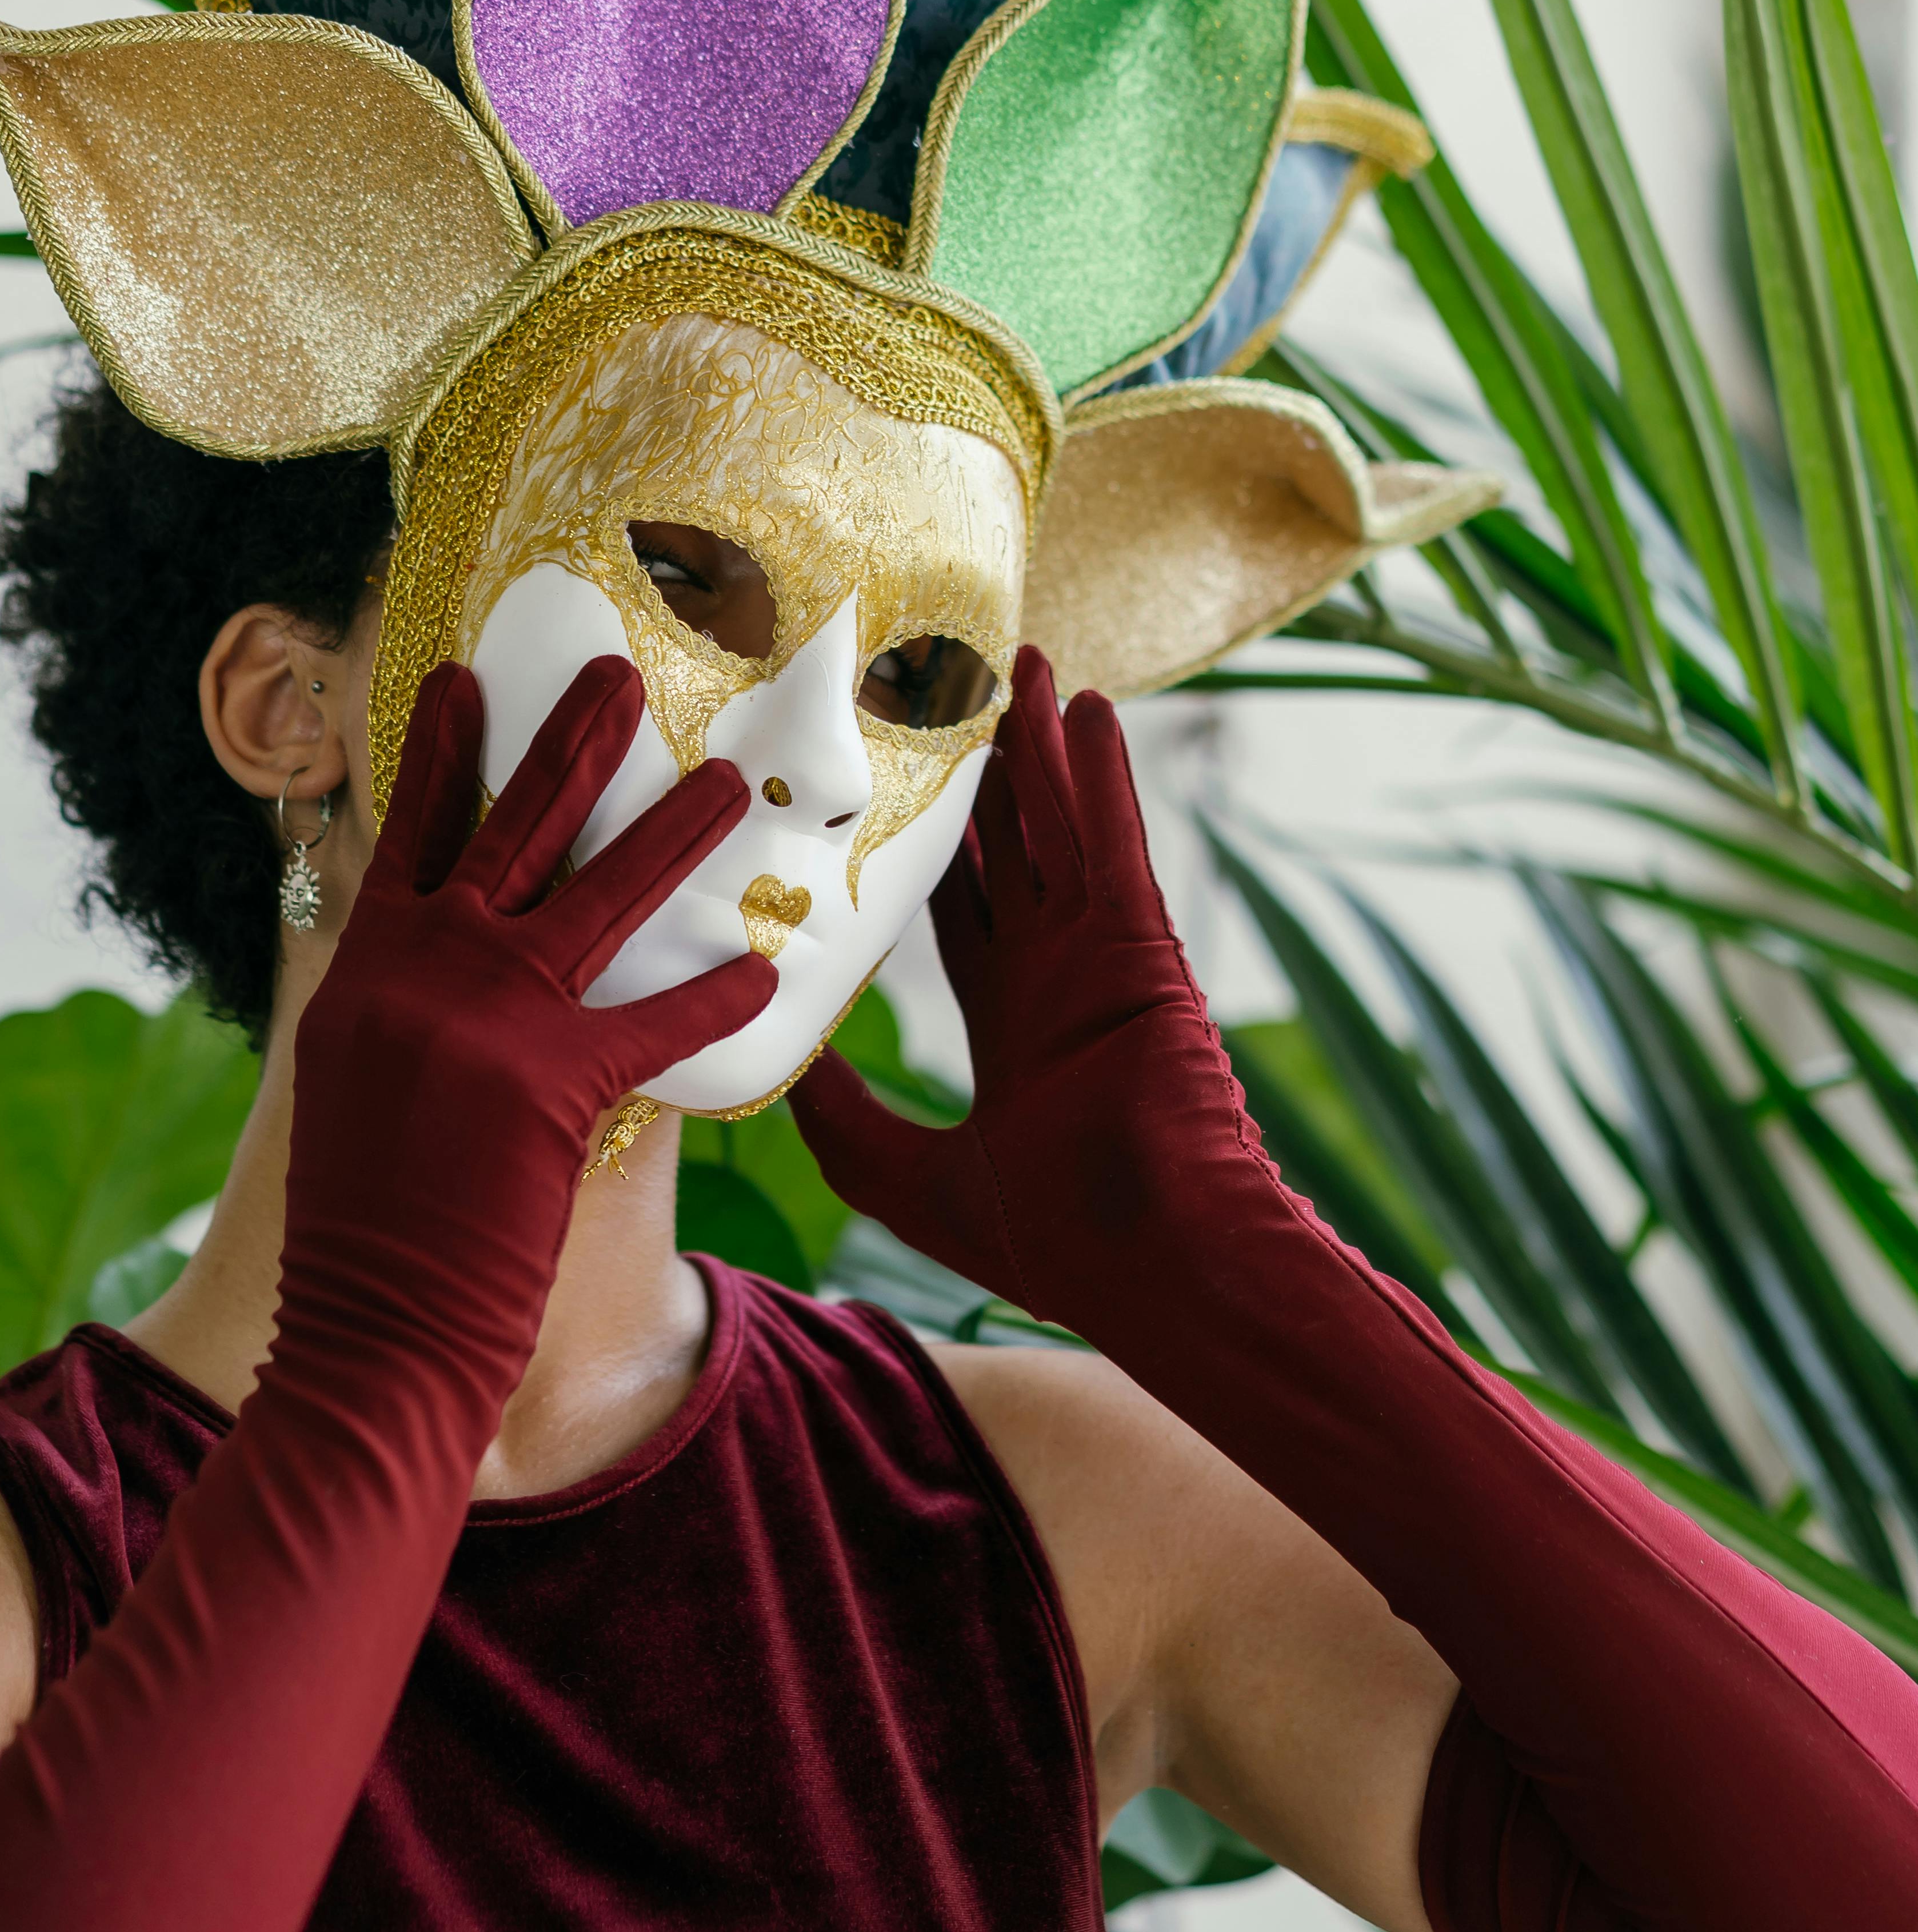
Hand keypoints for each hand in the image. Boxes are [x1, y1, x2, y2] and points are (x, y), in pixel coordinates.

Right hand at [283, 655, 773, 1413]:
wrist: (364, 1333)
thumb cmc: (367, 1232)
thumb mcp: (357, 1093)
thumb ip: (403, 1012)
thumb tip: (448, 956)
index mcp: (367, 975)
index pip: (409, 839)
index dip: (438, 753)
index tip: (465, 676)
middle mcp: (421, 976)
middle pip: (510, 831)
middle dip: (570, 746)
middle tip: (619, 674)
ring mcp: (485, 1022)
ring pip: (598, 898)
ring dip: (669, 833)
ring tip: (727, 781)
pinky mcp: (552, 1084)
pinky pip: (657, 1025)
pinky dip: (713, 997)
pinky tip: (766, 967)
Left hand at [792, 648, 1240, 1319]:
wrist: (1153, 1266)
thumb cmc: (1055, 1244)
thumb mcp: (907, 1175)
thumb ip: (846, 1118)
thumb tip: (777, 1066)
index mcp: (1013, 1022)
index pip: (959, 906)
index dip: (929, 842)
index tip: (892, 780)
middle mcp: (1056, 975)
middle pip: (1011, 846)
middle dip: (985, 770)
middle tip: (951, 689)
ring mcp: (1100, 956)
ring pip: (1059, 826)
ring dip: (1042, 747)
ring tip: (1018, 665)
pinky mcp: (1140, 950)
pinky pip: (1113, 844)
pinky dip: (1100, 778)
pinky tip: (1086, 710)